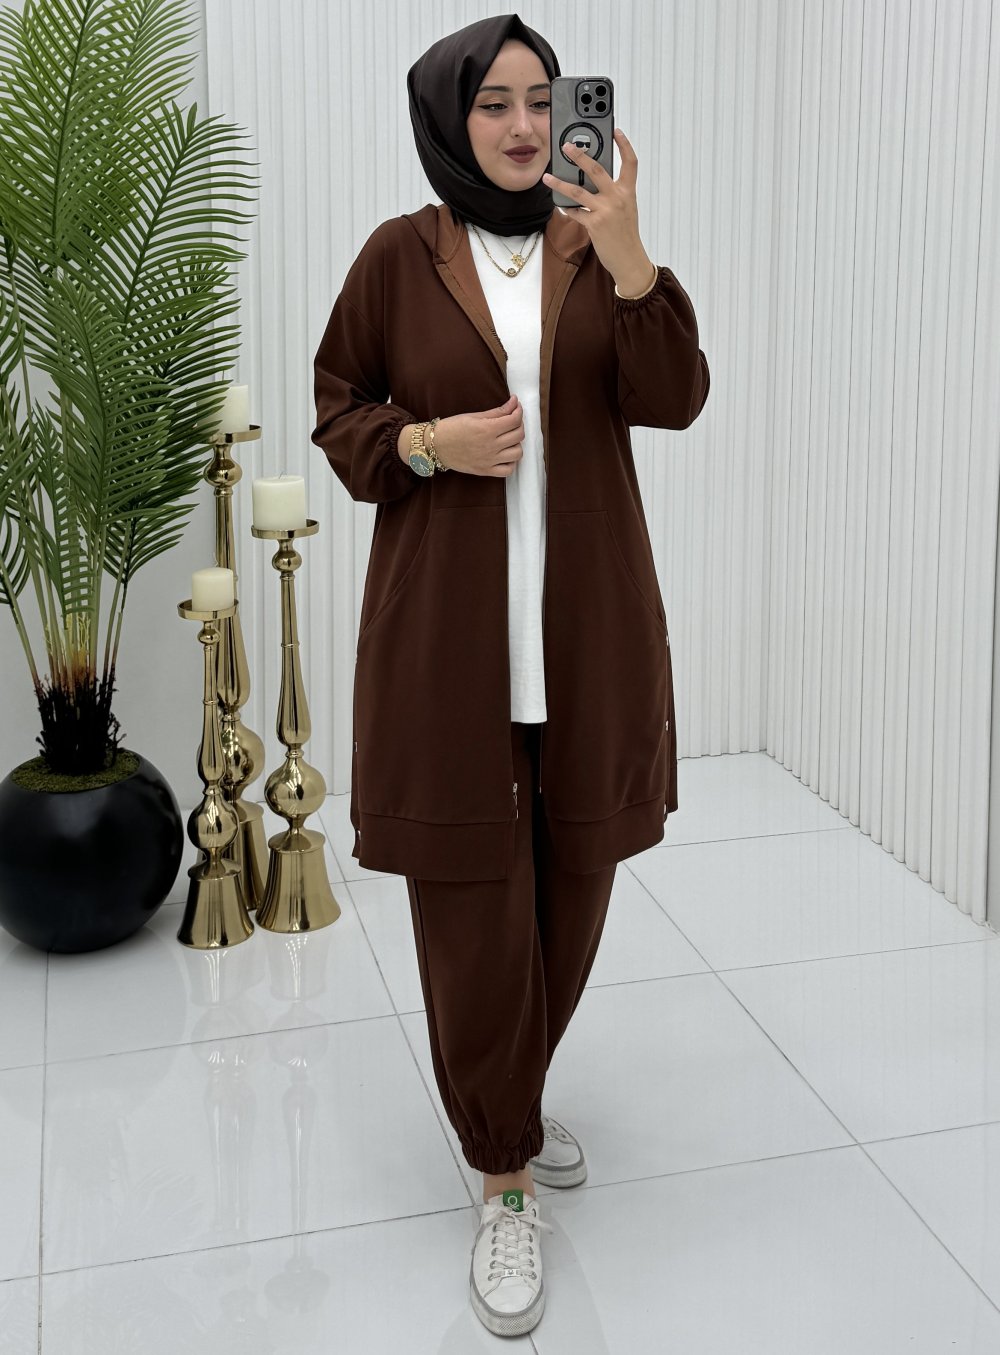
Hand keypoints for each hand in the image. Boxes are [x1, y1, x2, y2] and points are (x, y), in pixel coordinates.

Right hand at [431, 394, 524, 477]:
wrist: (436, 445)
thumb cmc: (453, 428)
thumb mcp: (474, 416)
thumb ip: (497, 411)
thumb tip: (514, 402)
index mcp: (488, 429)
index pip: (515, 419)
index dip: (518, 410)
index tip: (515, 406)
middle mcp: (491, 445)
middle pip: (519, 435)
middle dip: (519, 424)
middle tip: (511, 420)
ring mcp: (489, 460)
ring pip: (518, 453)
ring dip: (516, 444)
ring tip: (508, 439)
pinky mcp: (485, 471)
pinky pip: (508, 471)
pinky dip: (510, 463)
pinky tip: (505, 455)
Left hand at [541, 128, 654, 292]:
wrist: (629, 259)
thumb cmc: (626, 235)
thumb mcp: (626, 209)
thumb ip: (614, 194)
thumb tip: (594, 183)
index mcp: (628, 192)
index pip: (630, 163)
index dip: (624, 145)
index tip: (616, 131)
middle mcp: (617, 198)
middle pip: (597, 170)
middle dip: (580, 155)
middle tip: (566, 146)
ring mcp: (605, 210)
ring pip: (578, 191)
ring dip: (560, 182)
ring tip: (547, 176)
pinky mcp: (594, 224)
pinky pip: (575, 212)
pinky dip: (566, 208)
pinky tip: (560, 205)